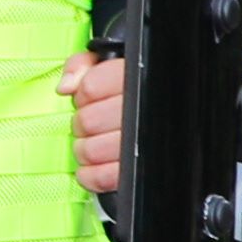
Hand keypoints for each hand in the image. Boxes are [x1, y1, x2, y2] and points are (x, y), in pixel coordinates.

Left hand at [66, 52, 129, 201]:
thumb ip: (83, 65)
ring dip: (85, 149)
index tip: (89, 98)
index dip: (83, 95)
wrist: (176, 126)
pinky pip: (102, 177)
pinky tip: (94, 165)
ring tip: (94, 142)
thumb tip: (66, 86)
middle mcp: (143, 111)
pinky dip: (90, 175)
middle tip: (90, 123)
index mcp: (137, 80)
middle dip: (83, 123)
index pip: (91, 87)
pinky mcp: (137, 172)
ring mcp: (142, 143)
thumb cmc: (135, 94)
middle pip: (88, 121)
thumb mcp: (111, 65)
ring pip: (92, 150)